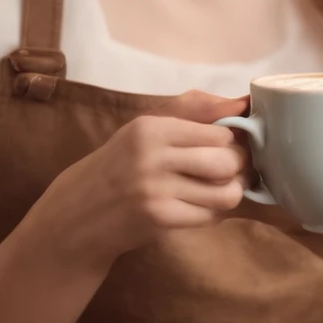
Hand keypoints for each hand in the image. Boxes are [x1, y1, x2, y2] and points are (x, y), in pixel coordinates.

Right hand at [35, 90, 248, 271]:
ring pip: (224, 192)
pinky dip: (215, 211)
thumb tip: (242, 103)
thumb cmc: (121, 161)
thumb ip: (195, 109)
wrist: (79, 212)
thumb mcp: (148, 125)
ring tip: (222, 187)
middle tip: (233, 169)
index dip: (232, 141)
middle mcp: (153, 156)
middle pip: (226, 161)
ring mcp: (156, 191)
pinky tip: (202, 204)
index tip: (229, 145)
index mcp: (152, 127)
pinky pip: (209, 215)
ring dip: (232, 192)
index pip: (219, 132)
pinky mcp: (160, 220)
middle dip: (239, 167)